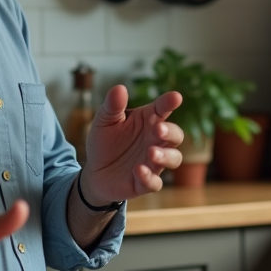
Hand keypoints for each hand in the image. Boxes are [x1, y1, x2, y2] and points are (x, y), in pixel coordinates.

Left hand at [80, 85, 183, 205]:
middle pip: (175, 135)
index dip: (169, 102)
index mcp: (148, 121)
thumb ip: (112, 105)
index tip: (175, 97)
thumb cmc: (105, 142)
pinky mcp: (145, 182)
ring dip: (165, 156)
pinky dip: (149, 177)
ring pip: (173, 159)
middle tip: (158, 129)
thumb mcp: (104, 121)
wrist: (95, 172)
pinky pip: (154, 182)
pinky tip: (138, 170)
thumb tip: (120, 88)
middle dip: (170, 132)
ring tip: (151, 152)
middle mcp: (155, 140)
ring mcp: (153, 162)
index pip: (162, 109)